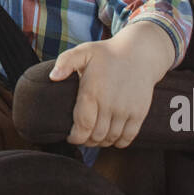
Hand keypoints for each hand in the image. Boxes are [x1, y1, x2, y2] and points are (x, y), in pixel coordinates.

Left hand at [49, 21, 176, 147]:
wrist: (140, 53)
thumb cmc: (108, 54)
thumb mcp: (84, 51)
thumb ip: (66, 62)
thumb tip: (52, 77)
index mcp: (92, 92)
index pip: (82, 127)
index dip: (75, 137)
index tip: (70, 136)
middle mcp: (110, 104)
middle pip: (96, 136)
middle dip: (86, 141)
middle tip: (81, 137)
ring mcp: (126, 110)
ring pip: (111, 138)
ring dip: (101, 143)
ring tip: (94, 138)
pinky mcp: (139, 113)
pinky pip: (128, 137)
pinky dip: (118, 143)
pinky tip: (111, 138)